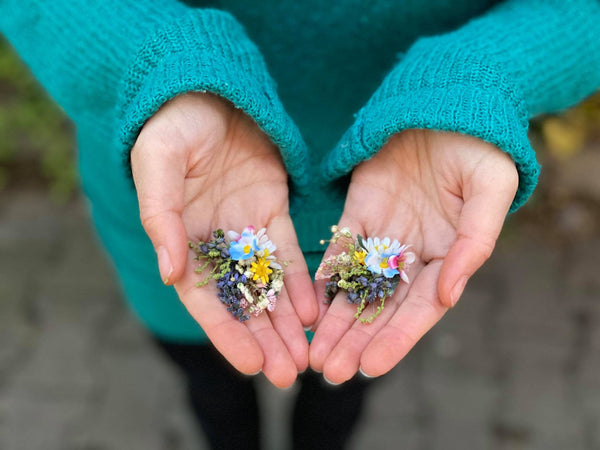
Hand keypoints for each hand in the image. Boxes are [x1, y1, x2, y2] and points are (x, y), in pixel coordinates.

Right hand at [131, 93, 317, 387]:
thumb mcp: (159, 164)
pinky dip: (303, 282)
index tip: (251, 364)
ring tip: (307, 357)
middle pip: (243, 302)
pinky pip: (291, 253)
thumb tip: (170, 273)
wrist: (208, 89)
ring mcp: (247, 229)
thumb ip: (161, 217)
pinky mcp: (273, 210)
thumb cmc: (173, 125)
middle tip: (288, 375)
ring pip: (271, 286)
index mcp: (182, 240)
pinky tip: (316, 311)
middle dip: (264, 339)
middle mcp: (215, 244)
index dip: (226, 333)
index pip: (206, 300)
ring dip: (288, 322)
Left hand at [310, 129, 517, 382]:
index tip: (369, 368)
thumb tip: (451, 295)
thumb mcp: (489, 192)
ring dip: (334, 320)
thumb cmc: (479, 149)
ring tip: (312, 351)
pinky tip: (306, 303)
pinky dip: (324, 277)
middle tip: (328, 373)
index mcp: (448, 256)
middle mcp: (413, 254)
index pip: (419, 309)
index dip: (396, 340)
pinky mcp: (359, 212)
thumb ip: (473, 243)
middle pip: (381, 307)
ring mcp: (384, 235)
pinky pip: (339, 250)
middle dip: (356, 340)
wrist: (446, 105)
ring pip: (356, 286)